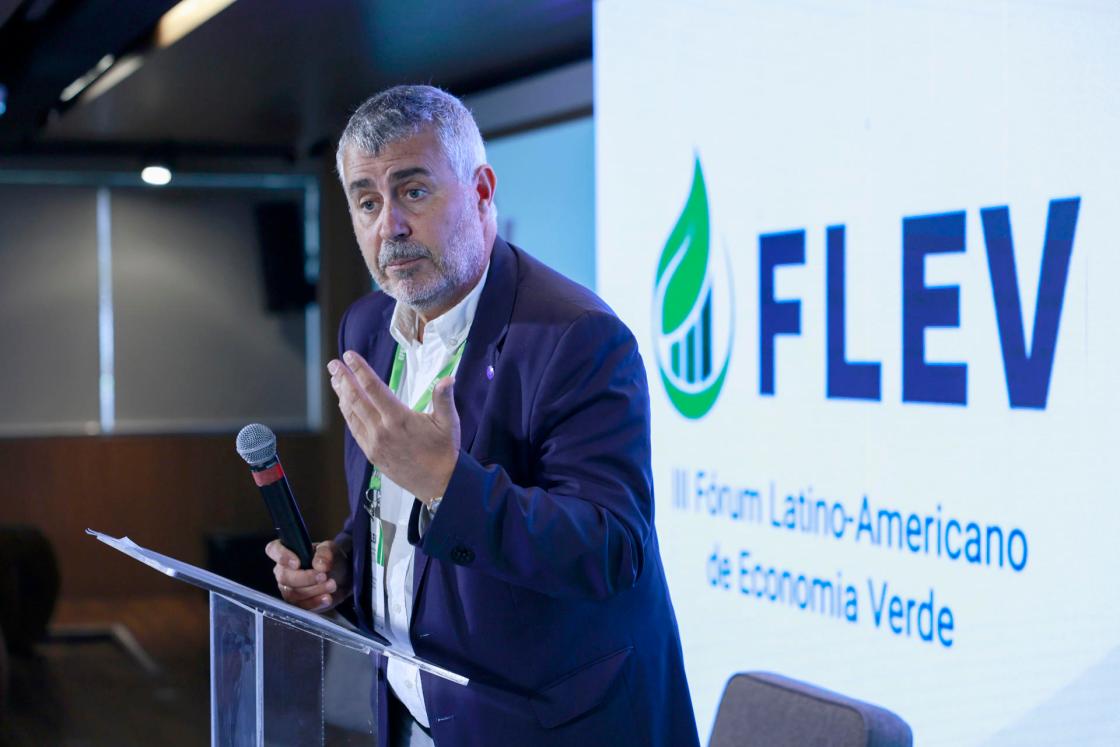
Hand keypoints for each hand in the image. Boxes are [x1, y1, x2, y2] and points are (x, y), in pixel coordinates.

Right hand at [266, 539, 351, 611]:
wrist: (340, 577)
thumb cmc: (330, 560)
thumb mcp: (331, 549)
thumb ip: (325, 553)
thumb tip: (319, 565)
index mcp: (287, 551)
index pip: (273, 549)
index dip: (282, 556)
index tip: (298, 563)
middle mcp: (282, 570)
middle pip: (284, 577)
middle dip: (305, 578)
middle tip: (324, 576)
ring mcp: (287, 588)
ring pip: (292, 594)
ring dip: (314, 590)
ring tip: (332, 585)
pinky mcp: (296, 603)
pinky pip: (300, 606)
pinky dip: (315, 602)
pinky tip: (327, 598)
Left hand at [328, 350, 459, 502]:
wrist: (439, 484)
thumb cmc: (444, 451)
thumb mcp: (449, 423)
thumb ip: (444, 399)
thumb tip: (448, 379)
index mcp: (399, 419)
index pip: (374, 388)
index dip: (360, 369)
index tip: (349, 356)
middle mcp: (382, 430)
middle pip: (356, 399)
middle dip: (343, 379)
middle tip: (334, 364)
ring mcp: (374, 443)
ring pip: (352, 414)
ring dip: (342, 394)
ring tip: (335, 379)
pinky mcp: (372, 453)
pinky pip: (354, 429)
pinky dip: (347, 413)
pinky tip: (344, 404)